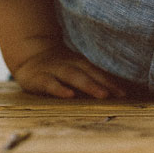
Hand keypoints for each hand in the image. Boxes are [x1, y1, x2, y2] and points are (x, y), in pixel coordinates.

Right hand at [12, 48, 126, 99]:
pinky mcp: (38, 78)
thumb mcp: (74, 70)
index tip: (124, 94)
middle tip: (119, 95)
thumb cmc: (58, 68)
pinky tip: (69, 95)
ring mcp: (54, 70)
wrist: (29, 57)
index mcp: (79, 63)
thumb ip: (90, 79)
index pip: (97, 72)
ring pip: (73, 76)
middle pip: (89, 72)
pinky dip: (60, 89)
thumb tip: (114, 94)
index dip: (111, 82)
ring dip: (89, 85)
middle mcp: (69, 64)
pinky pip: (50, 83)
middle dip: (105, 83)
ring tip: (103, 95)